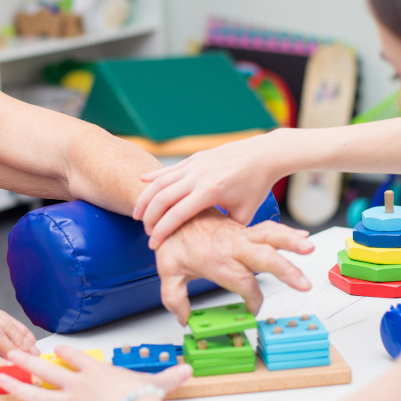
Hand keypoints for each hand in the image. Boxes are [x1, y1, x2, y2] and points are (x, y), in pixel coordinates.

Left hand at [0, 345, 192, 400]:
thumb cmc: (141, 398)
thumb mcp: (155, 383)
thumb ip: (168, 377)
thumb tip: (187, 371)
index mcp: (96, 371)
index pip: (77, 358)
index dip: (66, 353)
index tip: (57, 349)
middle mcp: (77, 383)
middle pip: (47, 369)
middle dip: (28, 361)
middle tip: (13, 354)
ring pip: (36, 392)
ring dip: (16, 385)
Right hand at [134, 133, 287, 248]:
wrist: (263, 155)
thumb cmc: (256, 185)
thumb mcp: (244, 214)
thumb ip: (226, 230)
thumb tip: (214, 246)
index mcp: (211, 191)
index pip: (177, 214)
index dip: (162, 231)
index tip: (153, 244)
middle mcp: (199, 175)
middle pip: (162, 198)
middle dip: (149, 217)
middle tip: (144, 231)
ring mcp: (195, 164)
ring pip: (160, 181)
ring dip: (146, 198)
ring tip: (137, 214)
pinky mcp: (195, 158)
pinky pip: (168, 169)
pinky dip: (153, 177)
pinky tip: (141, 182)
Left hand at [156, 212, 313, 323]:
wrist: (173, 211)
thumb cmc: (174, 239)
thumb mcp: (167, 270)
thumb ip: (174, 297)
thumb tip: (184, 318)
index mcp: (216, 258)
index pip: (243, 283)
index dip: (253, 299)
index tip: (253, 310)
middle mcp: (232, 245)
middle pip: (264, 257)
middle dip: (286, 271)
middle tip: (303, 284)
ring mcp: (240, 235)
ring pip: (271, 236)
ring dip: (291, 242)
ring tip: (309, 249)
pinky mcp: (244, 230)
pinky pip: (268, 229)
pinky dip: (287, 233)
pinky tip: (303, 238)